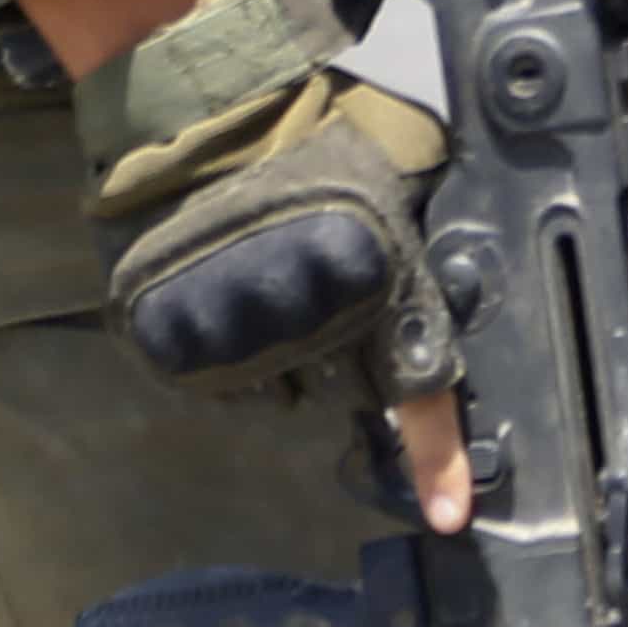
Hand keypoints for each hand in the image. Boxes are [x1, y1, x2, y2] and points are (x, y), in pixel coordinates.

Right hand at [47, 0, 474, 530]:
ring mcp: (236, 336)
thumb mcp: (391, 176)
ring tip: (268, 279)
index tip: (451, 514)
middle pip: (341, 389)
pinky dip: (225, 353)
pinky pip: (219, 383)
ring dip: (280, 352)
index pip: (416, 389)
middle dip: (340, 352)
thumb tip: (441, 313)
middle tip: (320, 285)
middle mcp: (307, 319)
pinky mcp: (176, 344)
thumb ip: (414, 255)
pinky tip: (226, 293)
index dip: (436, 461)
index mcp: (373, 278)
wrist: (202, 112)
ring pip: (277, 390)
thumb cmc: (311, 135)